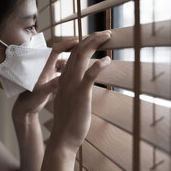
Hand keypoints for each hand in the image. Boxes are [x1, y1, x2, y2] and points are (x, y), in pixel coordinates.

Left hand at [12, 38, 78, 118]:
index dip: (65, 45)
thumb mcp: (42, 93)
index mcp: (42, 68)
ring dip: (70, 59)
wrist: (25, 108)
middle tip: (83, 45)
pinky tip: (76, 70)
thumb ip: (52, 86)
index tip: (76, 41)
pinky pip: (61, 70)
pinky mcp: (50, 78)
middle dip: (71, 48)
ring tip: (82, 57)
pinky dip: (68, 68)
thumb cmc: (30, 100)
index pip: (54, 51)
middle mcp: (45, 68)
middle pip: (59, 53)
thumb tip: (63, 79)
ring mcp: (48, 73)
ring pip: (61, 62)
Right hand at [49, 30, 111, 150]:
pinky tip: (107, 60)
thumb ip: (74, 88)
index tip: (96, 38)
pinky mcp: (81, 94)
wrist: (63, 139)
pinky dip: (98, 65)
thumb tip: (84, 82)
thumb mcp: (69, 100)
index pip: (73, 54)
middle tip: (105, 32)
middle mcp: (66, 78)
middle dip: (92, 38)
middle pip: (78, 51)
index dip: (85, 43)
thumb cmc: (69, 121)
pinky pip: (89, 75)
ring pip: (81, 57)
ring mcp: (72, 85)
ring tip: (107, 35)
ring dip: (95, 43)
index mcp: (64, 79)